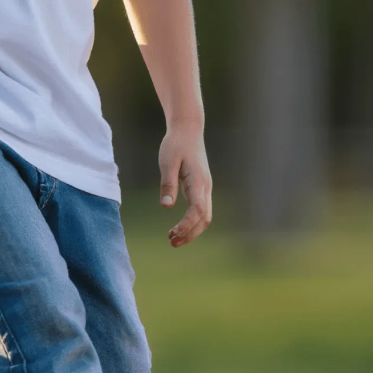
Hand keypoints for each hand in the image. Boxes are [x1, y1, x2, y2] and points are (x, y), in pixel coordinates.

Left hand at [158, 123, 212, 247]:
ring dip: (191, 230)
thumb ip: (167, 183)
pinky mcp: (202, 187)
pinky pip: (201, 210)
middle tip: (171, 242)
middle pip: (205, 218)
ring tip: (172, 239)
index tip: (172, 234)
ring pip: (205, 216)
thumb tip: (166, 206)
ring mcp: (206, 188)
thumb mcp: (167, 161)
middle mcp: (206, 187)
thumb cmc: (175, 144)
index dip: (186, 225)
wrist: (188, 129)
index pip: (197, 210)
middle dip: (190, 233)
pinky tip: (178, 227)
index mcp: (198, 181)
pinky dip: (192, 222)